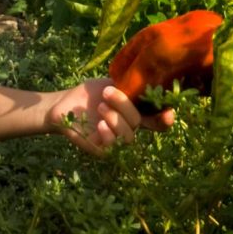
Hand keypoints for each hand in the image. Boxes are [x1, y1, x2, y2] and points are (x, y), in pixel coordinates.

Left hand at [46, 79, 175, 156]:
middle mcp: (129, 127)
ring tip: (100, 107)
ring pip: (128, 136)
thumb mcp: (112, 84)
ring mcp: (116, 140)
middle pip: (139, 122)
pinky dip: (109, 134)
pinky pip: (112, 147)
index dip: (166, 119)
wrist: (64, 104)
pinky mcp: (101, 150)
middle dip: (124, 105)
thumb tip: (149, 83)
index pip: (158, 120)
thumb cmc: (90, 94)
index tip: (168, 113)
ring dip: (116, 119)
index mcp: (136, 112)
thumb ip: (131, 87)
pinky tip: (100, 125)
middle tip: (106, 92)